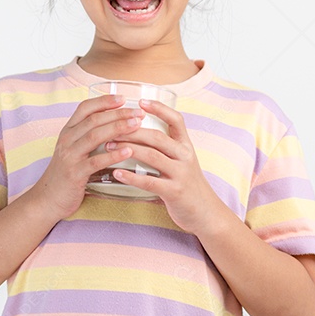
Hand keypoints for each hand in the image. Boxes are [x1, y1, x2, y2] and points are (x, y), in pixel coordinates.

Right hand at [26, 94, 146, 222]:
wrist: (47, 199)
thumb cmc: (66, 174)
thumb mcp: (73, 150)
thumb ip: (87, 137)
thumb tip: (112, 125)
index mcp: (67, 131)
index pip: (85, 108)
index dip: (104, 101)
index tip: (123, 98)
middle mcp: (67, 140)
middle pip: (94, 120)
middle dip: (118, 114)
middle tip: (138, 112)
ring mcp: (69, 156)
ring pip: (95, 136)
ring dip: (118, 128)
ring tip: (137, 125)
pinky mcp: (74, 173)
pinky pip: (96, 161)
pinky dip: (113, 155)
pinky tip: (128, 151)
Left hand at [106, 98, 227, 235]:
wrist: (206, 213)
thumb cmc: (186, 184)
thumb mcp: (181, 161)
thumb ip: (165, 147)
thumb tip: (136, 131)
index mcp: (185, 146)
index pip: (176, 120)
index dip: (159, 109)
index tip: (140, 102)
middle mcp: (185, 156)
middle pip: (157, 136)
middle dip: (131, 130)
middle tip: (110, 127)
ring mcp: (181, 174)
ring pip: (152, 156)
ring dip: (128, 149)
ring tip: (108, 146)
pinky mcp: (175, 192)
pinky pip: (150, 182)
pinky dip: (132, 177)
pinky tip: (116, 173)